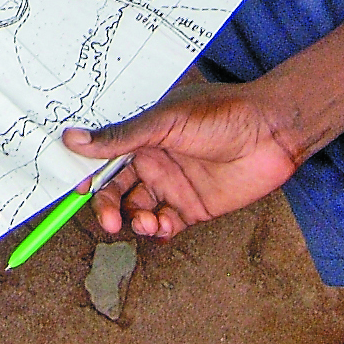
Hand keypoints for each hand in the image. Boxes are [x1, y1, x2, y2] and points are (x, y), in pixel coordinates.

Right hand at [64, 79, 307, 240]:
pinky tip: (164, 225)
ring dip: (134, 220)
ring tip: (144, 221)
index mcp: (142, 134)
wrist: (271, 133)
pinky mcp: (192, 208)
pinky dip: (158, 230)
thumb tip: (71, 139)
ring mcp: (172, 185)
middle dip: (107, 206)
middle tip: (108, 220)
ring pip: (138, 210)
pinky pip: (165, 225)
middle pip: (116, 189)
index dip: (88, 173)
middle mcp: (153, 160)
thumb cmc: (221, 114)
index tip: (78, 189)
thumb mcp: (165, 123)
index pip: (104, 156)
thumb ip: (120, 137)